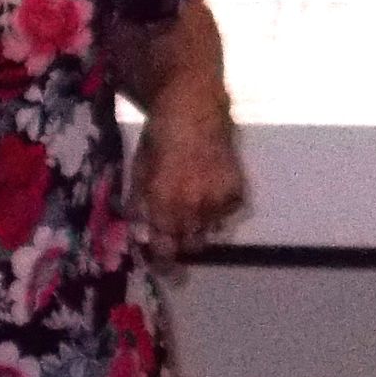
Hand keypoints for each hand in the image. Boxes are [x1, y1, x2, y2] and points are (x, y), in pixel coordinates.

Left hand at [129, 103, 246, 265]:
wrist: (194, 109)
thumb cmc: (159, 137)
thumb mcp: (138, 171)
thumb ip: (140, 205)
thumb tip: (141, 231)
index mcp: (165, 206)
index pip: (165, 249)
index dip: (162, 262)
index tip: (162, 267)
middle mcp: (193, 209)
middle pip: (190, 245)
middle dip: (182, 244)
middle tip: (177, 237)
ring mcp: (218, 201)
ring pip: (210, 231)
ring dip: (199, 227)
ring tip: (192, 211)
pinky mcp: (237, 191)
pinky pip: (227, 213)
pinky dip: (219, 210)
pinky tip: (211, 193)